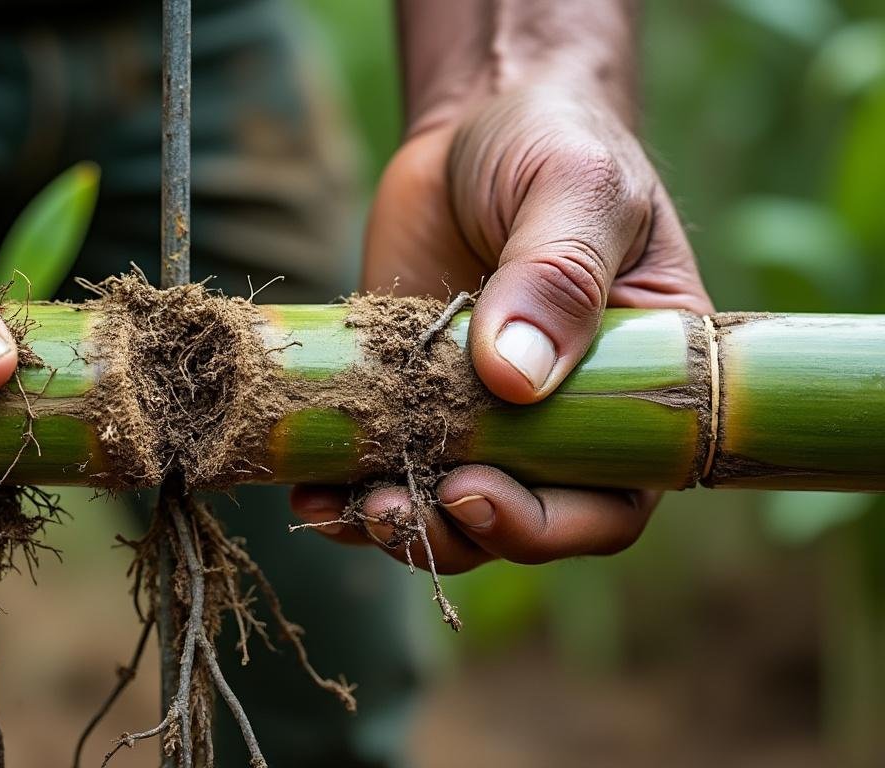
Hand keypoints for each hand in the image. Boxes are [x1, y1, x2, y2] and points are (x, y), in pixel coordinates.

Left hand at [291, 84, 711, 573]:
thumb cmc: (554, 143)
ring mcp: (483, 412)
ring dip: (395, 522)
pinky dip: (347, 485)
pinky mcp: (415, 394)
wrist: (479, 121)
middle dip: (454, 530)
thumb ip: (559, 274)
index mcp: (639, 387)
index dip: (548, 523)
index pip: (612, 499)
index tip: (474, 491)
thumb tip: (516, 379)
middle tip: (393, 507)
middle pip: (521, 521)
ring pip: (447, 509)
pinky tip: (308, 487)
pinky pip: (388, 461)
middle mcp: (564, 417)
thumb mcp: (575, 189)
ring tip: (343, 506)